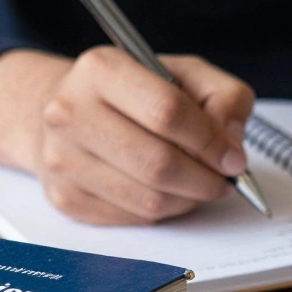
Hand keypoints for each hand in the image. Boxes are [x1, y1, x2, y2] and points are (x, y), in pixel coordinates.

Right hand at [0, 47, 253, 224]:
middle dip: (207, 179)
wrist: (56, 110)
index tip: (236, 156)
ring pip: (149, 200)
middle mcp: (70, 113)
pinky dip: (160, 214)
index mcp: (99, 69)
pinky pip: (131, 222)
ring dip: (187, 200)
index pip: (171, 114)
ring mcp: (60, 162)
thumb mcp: (181, 73)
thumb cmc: (130, 91)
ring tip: (197, 184)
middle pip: (160, 164)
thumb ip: (222, 98)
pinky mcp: (63, 201)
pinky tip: (162, 194)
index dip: (216, 142)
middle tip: (225, 180)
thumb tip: (236, 144)